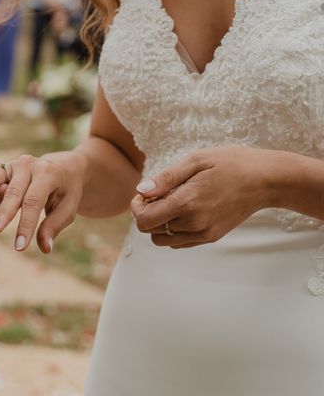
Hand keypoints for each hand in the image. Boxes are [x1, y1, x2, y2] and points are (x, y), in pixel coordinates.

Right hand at [0, 151, 87, 252]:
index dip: (27, 225)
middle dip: (1, 212)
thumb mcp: (68, 208)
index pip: (34, 202)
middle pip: (11, 190)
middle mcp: (28, 164)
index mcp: (47, 173)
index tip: (20, 247)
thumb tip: (44, 248)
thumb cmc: (67, 191)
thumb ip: (54, 226)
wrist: (64, 166)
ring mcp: (12, 163)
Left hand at [131, 146, 272, 248]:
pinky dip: (173, 230)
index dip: (137, 207)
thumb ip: (165, 178)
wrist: (266, 180)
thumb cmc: (230, 163)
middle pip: (150, 231)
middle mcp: (194, 224)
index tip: (145, 193)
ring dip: (159, 224)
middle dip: (147, 213)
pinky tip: (184, 210)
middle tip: (159, 194)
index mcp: (187, 203)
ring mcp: (204, 234)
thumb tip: (141, 190)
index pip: (144, 220)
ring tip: (172, 202)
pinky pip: (179, 243)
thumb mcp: (195, 160)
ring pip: (163, 240)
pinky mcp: (211, 237)